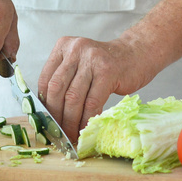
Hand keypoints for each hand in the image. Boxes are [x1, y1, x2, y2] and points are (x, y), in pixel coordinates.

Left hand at [38, 36, 152, 141]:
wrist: (137, 53)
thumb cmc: (107, 63)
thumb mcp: (81, 63)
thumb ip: (65, 79)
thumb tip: (50, 112)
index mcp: (64, 46)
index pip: (46, 79)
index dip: (44, 104)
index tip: (46, 121)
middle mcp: (76, 49)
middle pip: (57, 89)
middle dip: (56, 115)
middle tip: (58, 132)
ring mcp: (92, 59)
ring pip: (73, 97)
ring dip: (71, 121)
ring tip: (71, 134)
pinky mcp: (108, 71)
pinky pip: (92, 102)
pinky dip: (87, 118)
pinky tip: (86, 127)